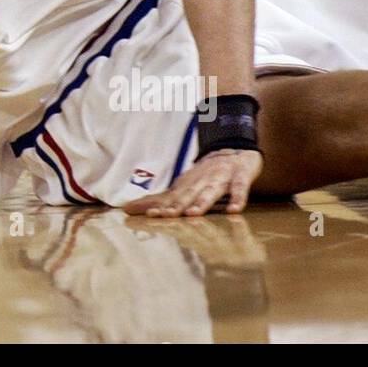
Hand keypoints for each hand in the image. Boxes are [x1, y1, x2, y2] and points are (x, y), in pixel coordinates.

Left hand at [123, 149, 262, 217]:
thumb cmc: (205, 175)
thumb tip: (127, 209)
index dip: (158, 206)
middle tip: (163, 216)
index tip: (146, 214)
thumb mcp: (183, 186)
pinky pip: (240, 188)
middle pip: (188, 194)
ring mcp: (221, 177)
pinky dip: (237, 198)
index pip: (170, 196)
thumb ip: (158, 200)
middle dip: (176, 206)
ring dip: (202, 202)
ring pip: (211, 191)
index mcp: (187, 183)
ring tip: (192, 213)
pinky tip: (234, 210)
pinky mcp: (240, 176)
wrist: (235, 150)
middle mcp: (201, 180)